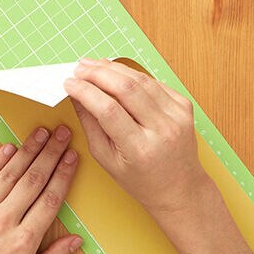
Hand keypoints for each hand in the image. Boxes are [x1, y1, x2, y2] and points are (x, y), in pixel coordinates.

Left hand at [0, 126, 81, 253]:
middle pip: (33, 179)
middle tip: (63, 132)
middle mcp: (3, 221)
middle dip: (51, 153)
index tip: (73, 157)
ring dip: (27, 150)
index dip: (64, 175)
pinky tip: (8, 149)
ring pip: (9, 174)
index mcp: (23, 242)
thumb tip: (76, 241)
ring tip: (41, 133)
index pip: (50, 199)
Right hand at [64, 58, 250, 253]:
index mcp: (140, 148)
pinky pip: (154, 83)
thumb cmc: (141, 180)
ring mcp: (176, 116)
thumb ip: (91, 125)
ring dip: (114, 68)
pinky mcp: (184, 106)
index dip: (86, 92)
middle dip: (98, 73)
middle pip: (126, 89)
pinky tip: (117, 73)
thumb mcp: (107, 160)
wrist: (180, 188)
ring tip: (94, 65)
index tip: (69, 83)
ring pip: (141, 80)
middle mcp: (162, 129)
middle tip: (79, 67)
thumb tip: (77, 95)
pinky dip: (133, 75)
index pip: (108, 110)